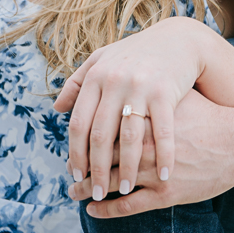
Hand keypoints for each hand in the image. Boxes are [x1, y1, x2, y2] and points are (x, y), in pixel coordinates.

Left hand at [53, 18, 208, 201]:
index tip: (76, 175)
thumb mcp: (103, 61)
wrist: (177, 40)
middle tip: (96, 191)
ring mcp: (140, 87)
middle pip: (100, 135)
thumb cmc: (136, 54)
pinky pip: (162, 132)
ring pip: (128, 138)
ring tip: (122, 188)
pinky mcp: (166, 92)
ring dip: (126, 168)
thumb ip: (78, 83)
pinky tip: (164, 175)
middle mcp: (114, 81)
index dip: (75, 152)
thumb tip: (56, 108)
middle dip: (96, 168)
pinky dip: (163, 157)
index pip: (78, 122)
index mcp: (96, 76)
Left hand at [68, 88, 233, 217]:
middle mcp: (141, 140)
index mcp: (138, 112)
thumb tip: (113, 75)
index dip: (78, 140)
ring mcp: (152, 167)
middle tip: (69, 169)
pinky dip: (106, 210)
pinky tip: (93, 210)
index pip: (97, 126)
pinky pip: (128, 205)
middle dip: (80, 163)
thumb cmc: (204, 110)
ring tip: (73, 190)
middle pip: (98, 153)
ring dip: (87, 187)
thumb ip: (143, 87)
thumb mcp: (170, 90)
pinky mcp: (165, 192)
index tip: (72, 145)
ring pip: (109, 180)